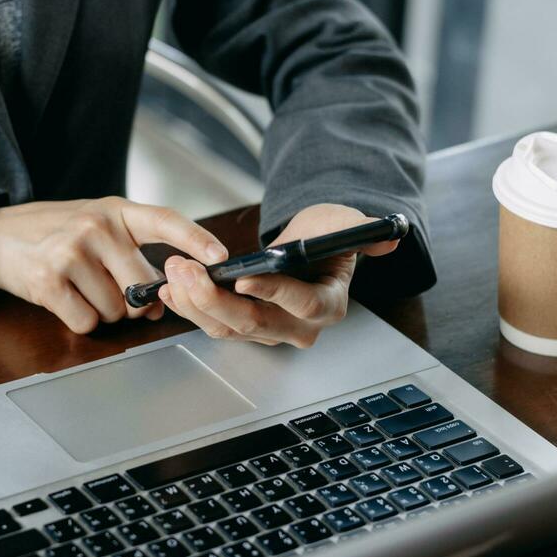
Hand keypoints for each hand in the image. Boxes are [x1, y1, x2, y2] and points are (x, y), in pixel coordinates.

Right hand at [0, 197, 227, 333]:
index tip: (220, 257)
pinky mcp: (48, 280)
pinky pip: (87, 321)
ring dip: (101, 312)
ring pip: (115, 310)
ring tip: (78, 288)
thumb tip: (163, 302)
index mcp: (115, 210)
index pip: (165, 221)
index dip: (196, 240)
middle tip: (106, 289)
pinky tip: (63, 299)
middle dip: (131, 302)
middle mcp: (96, 225)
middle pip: (142, 286)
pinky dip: (78, 320)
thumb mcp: (96, 227)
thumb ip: (133, 255)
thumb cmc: (53, 234)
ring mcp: (71, 251)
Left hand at [158, 203, 399, 347]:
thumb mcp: (344, 224)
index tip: (243, 279)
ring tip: (174, 272)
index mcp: (329, 304)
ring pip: (228, 327)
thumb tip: (384, 240)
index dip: (273, 292)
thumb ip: (358, 231)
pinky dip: (190, 306)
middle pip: (255, 323)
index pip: (302, 304)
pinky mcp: (246, 329)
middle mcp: (301, 327)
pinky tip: (171, 288)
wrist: (311, 249)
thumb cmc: (326, 236)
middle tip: (188, 271)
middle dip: (215, 298)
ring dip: (195, 302)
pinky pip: (215, 324)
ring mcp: (271, 332)